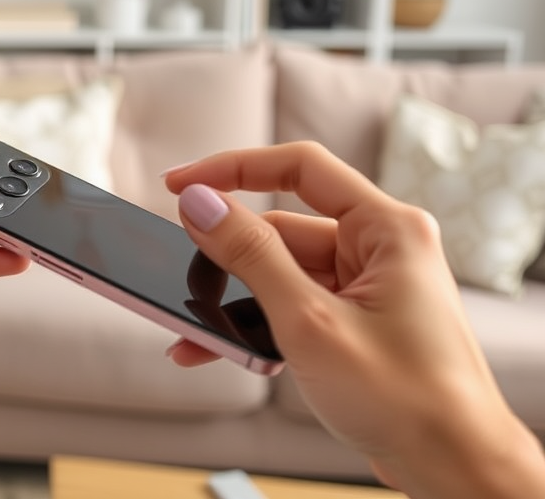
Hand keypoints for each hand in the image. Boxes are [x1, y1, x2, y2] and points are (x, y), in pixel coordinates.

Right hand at [164, 142, 544, 498]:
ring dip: (238, 301)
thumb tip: (201, 204)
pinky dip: (259, 324)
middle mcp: (380, 248)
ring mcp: (368, 286)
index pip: (300, 168)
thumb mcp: (311, 322)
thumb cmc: (409, 402)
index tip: (181, 183)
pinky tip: (221, 348)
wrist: (454, 471)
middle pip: (283, 228)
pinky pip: (293, 305)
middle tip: (184, 278)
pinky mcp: (355, 320)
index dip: (233, 168)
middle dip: (229, 258)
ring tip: (198, 334)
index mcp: (388, 229)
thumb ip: (251, 256)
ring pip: (282, 273)